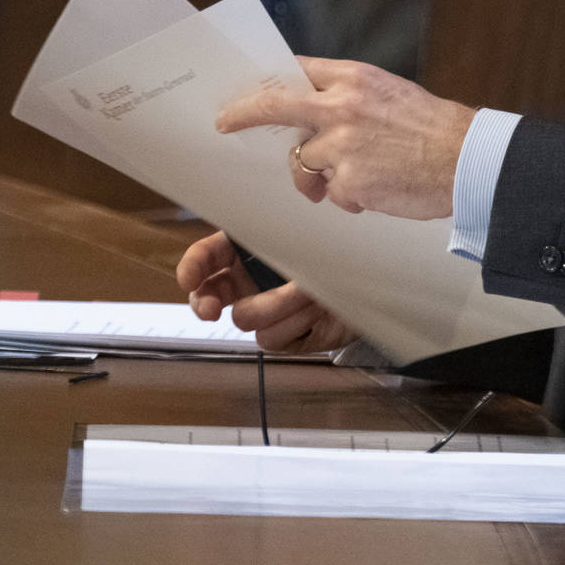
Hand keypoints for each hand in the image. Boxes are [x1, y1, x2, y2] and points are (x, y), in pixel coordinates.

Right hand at [174, 231, 356, 354]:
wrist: (375, 281)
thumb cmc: (339, 250)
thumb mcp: (304, 234)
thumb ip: (275, 233)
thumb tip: (252, 225)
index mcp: (246, 253)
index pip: (206, 258)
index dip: (192, 267)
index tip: (189, 278)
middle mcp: (250, 284)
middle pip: (208, 298)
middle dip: (206, 303)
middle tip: (212, 309)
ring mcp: (266, 313)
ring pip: (247, 320)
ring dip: (278, 305)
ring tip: (309, 290)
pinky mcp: (285, 339)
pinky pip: (274, 338)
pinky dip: (297, 322)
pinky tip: (317, 309)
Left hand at [215, 57, 474, 219]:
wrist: (465, 159)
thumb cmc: (432, 128)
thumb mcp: (389, 92)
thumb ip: (349, 96)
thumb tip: (310, 110)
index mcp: (354, 78)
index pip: (296, 69)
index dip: (268, 79)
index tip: (249, 89)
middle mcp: (342, 107)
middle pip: (276, 106)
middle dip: (245, 113)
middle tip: (226, 122)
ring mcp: (343, 145)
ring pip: (304, 161)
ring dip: (318, 176)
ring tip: (349, 179)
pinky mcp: (349, 181)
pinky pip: (332, 192)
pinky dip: (348, 197)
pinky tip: (376, 191)